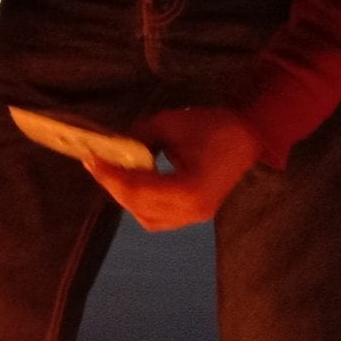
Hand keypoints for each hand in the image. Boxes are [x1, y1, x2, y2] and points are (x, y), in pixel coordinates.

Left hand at [87, 107, 259, 231]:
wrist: (248, 135)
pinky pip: (157, 217)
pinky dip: (139, 203)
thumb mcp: (168, 123)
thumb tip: (111, 146)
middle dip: (113, 185)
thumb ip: (137, 138)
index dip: (110, 175)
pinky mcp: (193, 214)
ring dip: (124, 196)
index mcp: (190, 190)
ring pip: (145, 217)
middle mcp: (192, 211)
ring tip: (110, 172)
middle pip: (138, 206)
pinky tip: (130, 182)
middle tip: (96, 163)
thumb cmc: (212, 126)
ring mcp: (194, 217)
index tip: (91, 158)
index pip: (137, 190)